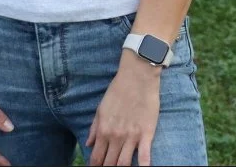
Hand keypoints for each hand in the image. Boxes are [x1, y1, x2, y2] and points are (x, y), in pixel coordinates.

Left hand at [87, 51, 161, 165]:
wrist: (137, 77)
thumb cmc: (118, 90)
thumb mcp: (101, 108)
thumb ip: (95, 128)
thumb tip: (89, 143)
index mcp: (104, 130)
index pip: (96, 157)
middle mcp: (116, 137)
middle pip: (110, 164)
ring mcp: (131, 137)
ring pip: (124, 164)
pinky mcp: (146, 134)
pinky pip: (144, 156)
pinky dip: (143, 166)